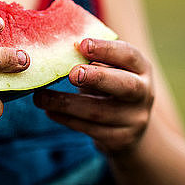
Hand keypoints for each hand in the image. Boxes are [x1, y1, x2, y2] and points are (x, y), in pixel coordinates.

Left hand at [33, 39, 153, 155]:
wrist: (128, 125)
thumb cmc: (110, 86)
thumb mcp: (109, 69)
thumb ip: (93, 59)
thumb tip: (63, 47)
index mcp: (141, 69)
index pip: (129, 55)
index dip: (106, 49)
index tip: (82, 44)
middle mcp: (144, 93)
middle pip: (125, 86)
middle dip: (97, 78)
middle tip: (73, 74)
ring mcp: (134, 119)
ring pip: (99, 112)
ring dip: (66, 103)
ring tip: (40, 97)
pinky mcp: (120, 139)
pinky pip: (90, 129)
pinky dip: (67, 119)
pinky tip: (49, 111)